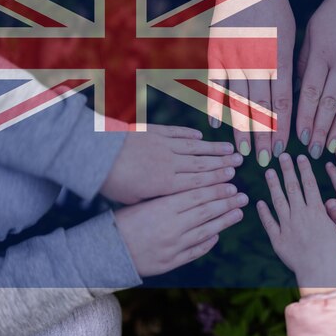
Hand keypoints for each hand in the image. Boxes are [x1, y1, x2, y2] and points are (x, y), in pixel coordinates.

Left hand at [101, 125, 241, 203]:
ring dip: (213, 148)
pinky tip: (201, 136)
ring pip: (194, 147)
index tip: (233, 179)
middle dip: (223, 163)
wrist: (95, 154)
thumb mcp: (133, 199)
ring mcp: (163, 145)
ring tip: (230, 149)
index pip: (198, 182)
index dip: (217, 180)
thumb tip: (171, 204)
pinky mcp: (154, 132)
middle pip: (202, 164)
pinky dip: (189, 135)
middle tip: (240, 163)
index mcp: (165, 183)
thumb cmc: (111, 182)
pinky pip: (177, 133)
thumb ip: (156, 199)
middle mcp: (169, 163)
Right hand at [115, 183, 246, 276]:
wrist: (105, 252)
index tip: (231, 183)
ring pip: (206, 231)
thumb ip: (167, 197)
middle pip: (206, 211)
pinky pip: (195, 251)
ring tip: (238, 213)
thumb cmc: (121, 222)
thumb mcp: (142, 202)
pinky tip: (217, 235)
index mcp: (162, 207)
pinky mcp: (171, 262)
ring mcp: (173, 246)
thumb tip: (193, 188)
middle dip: (227, 202)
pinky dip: (208, 242)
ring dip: (224, 221)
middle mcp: (171, 226)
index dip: (216, 189)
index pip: (197, 195)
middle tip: (242, 196)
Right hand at [210, 0, 294, 166]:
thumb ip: (288, 68)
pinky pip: (216, 84)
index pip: (282, 101)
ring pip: (239, 101)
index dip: (283, 128)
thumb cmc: (275, 9)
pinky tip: (216, 126)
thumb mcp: (291, 37)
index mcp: (280, 57)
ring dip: (242, 129)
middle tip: (265, 162)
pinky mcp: (217, 52)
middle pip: (261, 107)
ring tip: (244, 153)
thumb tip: (289, 100)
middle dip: (264, 137)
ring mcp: (234, 57)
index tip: (283, 149)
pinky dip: (216, 106)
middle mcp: (257, 61)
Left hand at [257, 154, 335, 288]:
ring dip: (273, 185)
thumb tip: (326, 200)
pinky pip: (269, 223)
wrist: (321, 272)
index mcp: (317, 211)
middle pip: (292, 188)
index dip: (304, 169)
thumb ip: (330, 213)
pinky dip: (263, 212)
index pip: (309, 184)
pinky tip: (259, 202)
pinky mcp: (278, 240)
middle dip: (287, 170)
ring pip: (278, 201)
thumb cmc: (335, 253)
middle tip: (282, 156)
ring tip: (269, 172)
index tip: (299, 157)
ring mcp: (287, 226)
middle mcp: (300, 215)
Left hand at [296, 0, 335, 158]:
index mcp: (322, 52)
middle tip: (313, 153)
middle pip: (329, 103)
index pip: (310, 93)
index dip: (304, 119)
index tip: (299, 139)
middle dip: (320, 131)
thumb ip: (303, 62)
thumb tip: (295, 92)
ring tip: (331, 149)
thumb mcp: (310, 31)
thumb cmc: (334, 11)